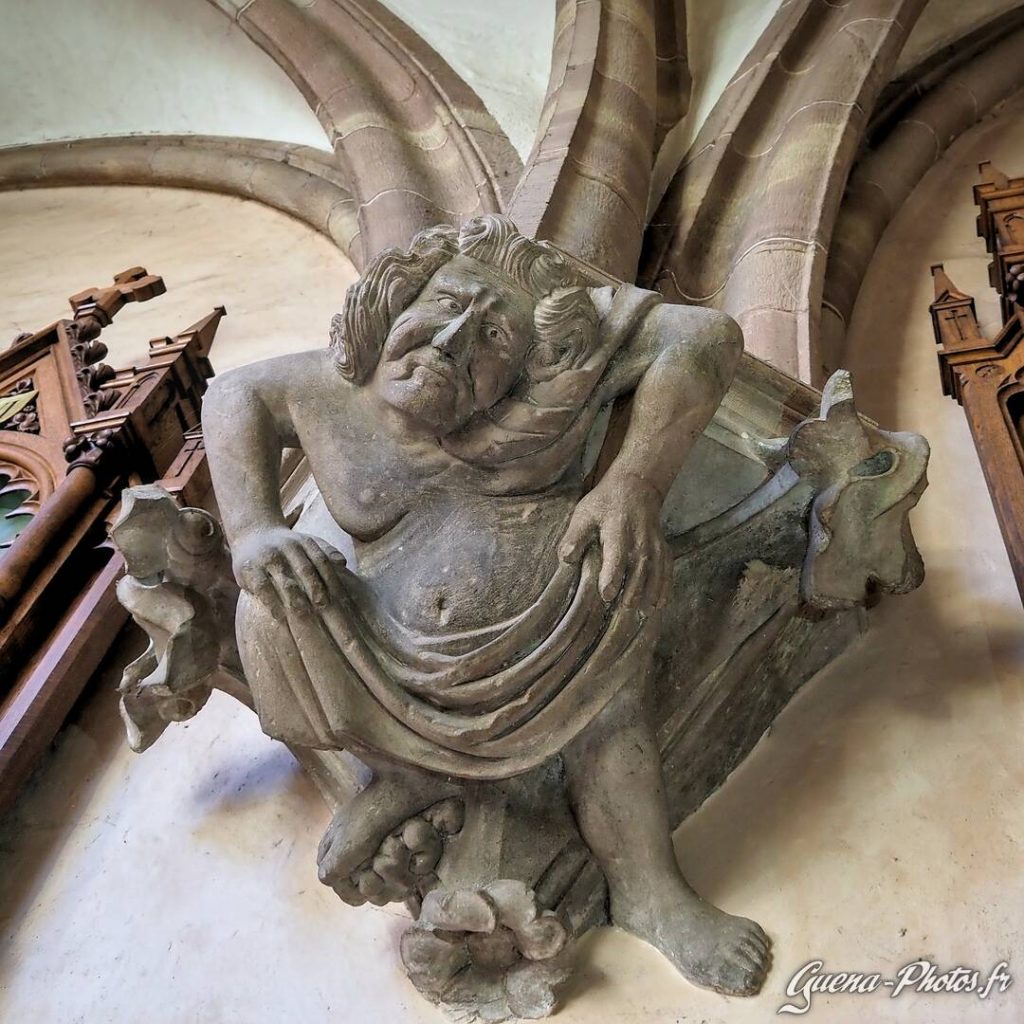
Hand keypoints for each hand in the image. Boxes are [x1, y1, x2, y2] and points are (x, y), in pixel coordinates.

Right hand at [232, 526, 347, 619]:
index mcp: (305, 542)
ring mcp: (268, 557)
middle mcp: (288, 547)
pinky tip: (280, 616)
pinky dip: (272, 603)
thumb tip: (343, 563)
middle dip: (317, 591)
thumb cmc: (285, 545)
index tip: (342, 600)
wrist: (251, 533)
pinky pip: (263, 588)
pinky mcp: (249, 568)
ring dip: (297, 601)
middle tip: (325, 609)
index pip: (322, 562)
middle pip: (306, 572)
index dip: (332, 581)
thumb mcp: (306, 542)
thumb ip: (325, 552)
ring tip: (306, 618)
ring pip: (286, 582)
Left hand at [558, 473, 670, 609]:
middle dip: (633, 591)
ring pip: (655, 571)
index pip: (616, 557)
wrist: (636, 486)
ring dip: (651, 592)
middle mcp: (640, 539)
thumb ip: (575, 536)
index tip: (606, 594)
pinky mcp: (663, 547)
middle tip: (625, 610)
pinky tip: (660, 603)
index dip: (612, 577)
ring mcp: (654, 544)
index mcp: (618, 531)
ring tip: (645, 612)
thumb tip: (566, 558)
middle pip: (639, 569)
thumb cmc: (605, 503)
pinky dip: (665, 586)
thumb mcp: (584, 514)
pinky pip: (667, 569)